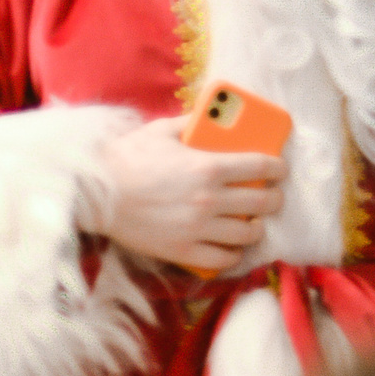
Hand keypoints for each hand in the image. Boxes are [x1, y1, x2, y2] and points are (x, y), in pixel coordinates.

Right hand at [95, 116, 285, 273]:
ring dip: (256, 227)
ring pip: (248, 234)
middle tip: (270, 195)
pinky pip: (224, 260)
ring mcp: (197, 229)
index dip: (278, 167)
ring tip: (251, 222)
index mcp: (209, 167)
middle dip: (274, 198)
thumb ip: (193, 122)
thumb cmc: (127, 158)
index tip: (279, 169)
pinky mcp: (182, 251)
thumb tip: (215, 116)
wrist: (95, 193)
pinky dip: (233, 254)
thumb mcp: (162, 131)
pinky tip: (231, 247)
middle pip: (263, 203)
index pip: (262, 166)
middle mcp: (209, 200)